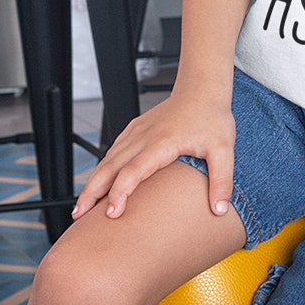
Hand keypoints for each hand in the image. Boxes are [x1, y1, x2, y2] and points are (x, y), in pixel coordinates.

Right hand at [72, 87, 235, 220]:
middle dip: (92, 192)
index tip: (112, 213)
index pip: (133, 171)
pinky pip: (113, 150)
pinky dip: (102, 168)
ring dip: (92, 182)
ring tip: (81, 206)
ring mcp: (136, 132)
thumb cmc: (212, 117)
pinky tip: (97, 183)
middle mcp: (144, 137)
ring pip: (107, 159)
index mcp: (162, 142)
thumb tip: (219, 210)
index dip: (120, 193)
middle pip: (110, 167)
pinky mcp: (134, 129)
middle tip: (79, 216)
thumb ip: (222, 180)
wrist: (203, 88)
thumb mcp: (224, 149)